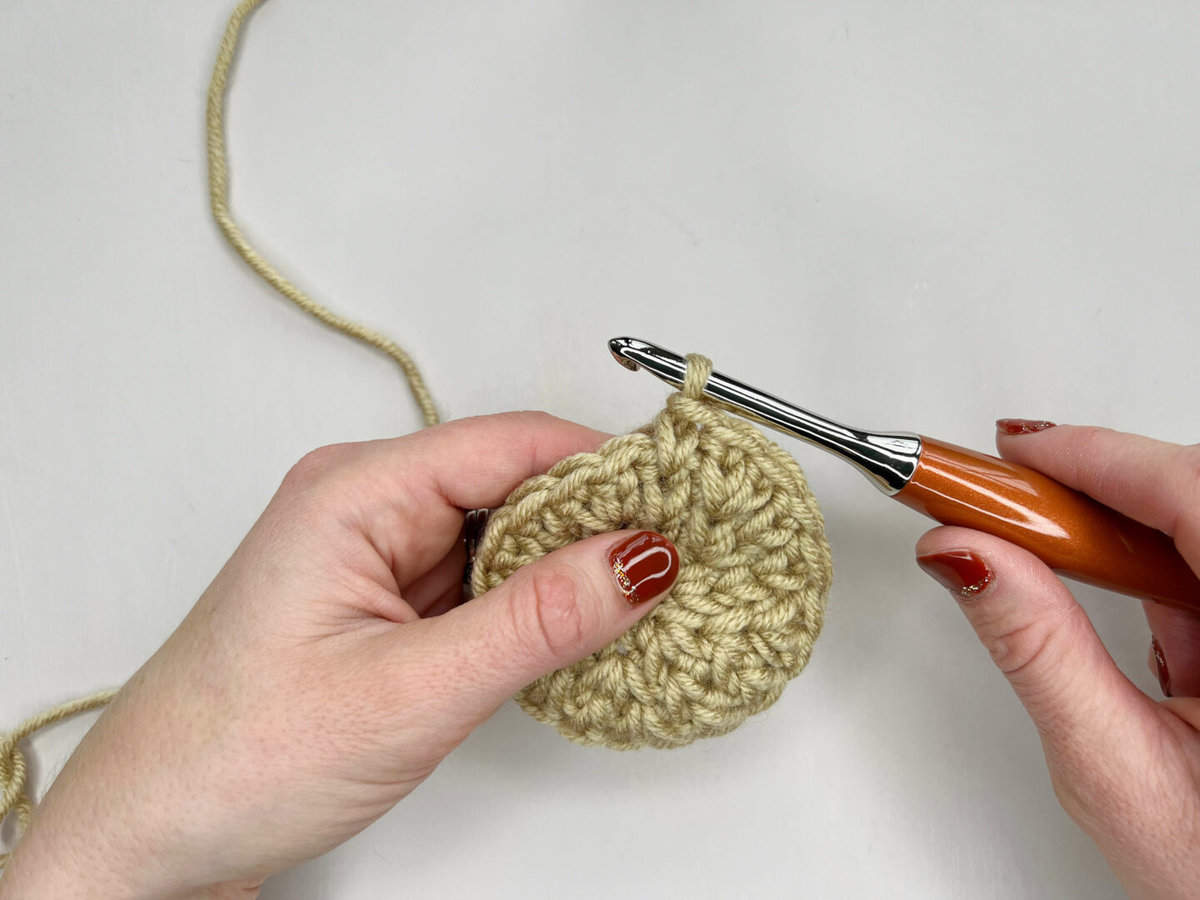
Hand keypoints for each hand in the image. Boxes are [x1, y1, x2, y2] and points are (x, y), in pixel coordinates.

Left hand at [0, 412, 678, 898]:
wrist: (153, 839)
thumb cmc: (231, 758)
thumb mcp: (410, 690)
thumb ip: (536, 620)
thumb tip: (636, 559)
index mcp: (353, 493)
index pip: (512, 444)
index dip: (607, 466)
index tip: (685, 499)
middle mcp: (363, 507)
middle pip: (513, 480)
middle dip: (598, 518)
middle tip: (679, 558)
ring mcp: (374, 556)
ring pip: (502, 534)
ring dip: (567, 566)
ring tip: (640, 598)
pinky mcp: (385, 603)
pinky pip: (481, 579)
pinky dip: (532, 602)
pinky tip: (574, 629)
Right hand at [915, 422, 1199, 899]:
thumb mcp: (1116, 767)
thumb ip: (1038, 651)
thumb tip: (966, 558)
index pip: (1192, 496)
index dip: (1098, 458)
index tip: (1013, 456)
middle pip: (1192, 497)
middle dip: (1093, 485)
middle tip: (1002, 498)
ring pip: (1193, 524)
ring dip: (1110, 520)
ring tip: (1027, 534)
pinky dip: (1141, 555)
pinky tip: (1092, 569)